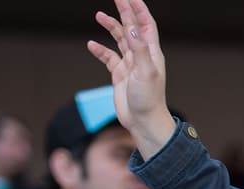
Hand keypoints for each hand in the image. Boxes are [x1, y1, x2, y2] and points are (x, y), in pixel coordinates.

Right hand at [88, 0, 175, 157]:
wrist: (143, 122)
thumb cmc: (149, 99)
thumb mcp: (145, 71)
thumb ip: (138, 48)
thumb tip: (131, 27)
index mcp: (152, 53)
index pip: (145, 24)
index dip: (138, 9)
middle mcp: (142, 56)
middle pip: (132, 28)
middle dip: (124, 11)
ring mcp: (130, 65)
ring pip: (119, 40)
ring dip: (111, 27)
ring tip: (99, 15)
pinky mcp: (120, 75)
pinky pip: (108, 58)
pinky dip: (100, 50)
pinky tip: (91, 45)